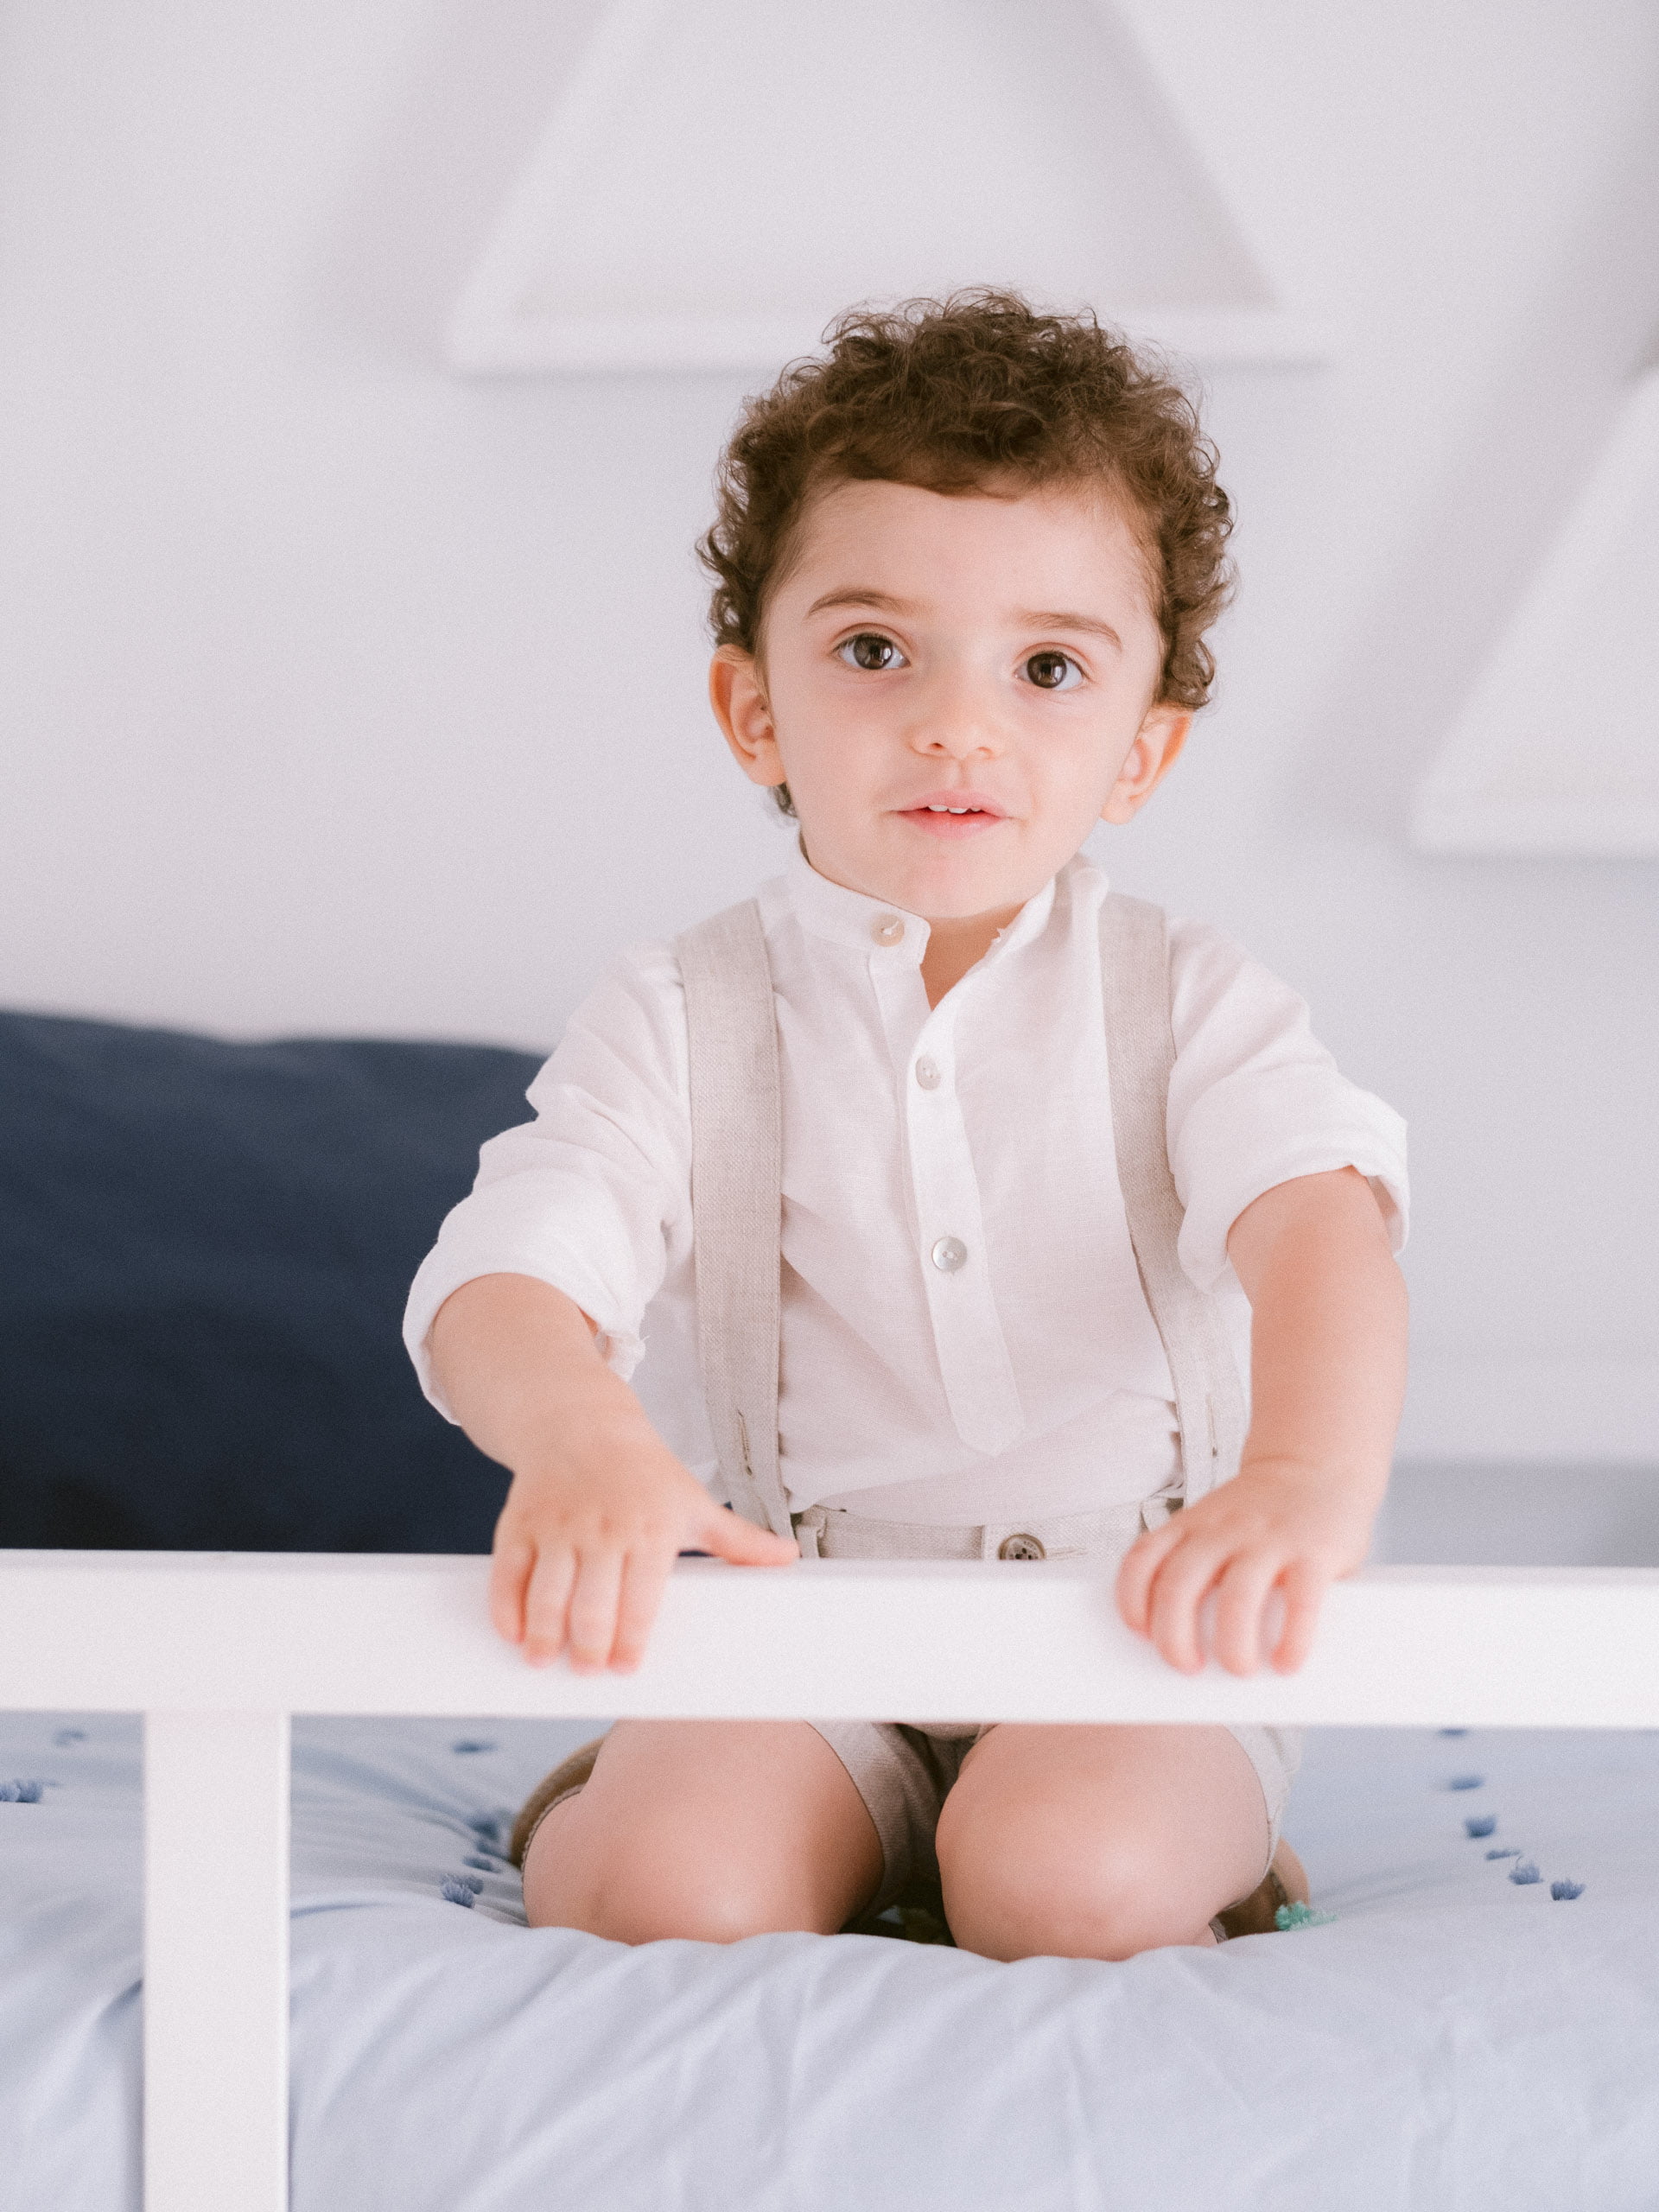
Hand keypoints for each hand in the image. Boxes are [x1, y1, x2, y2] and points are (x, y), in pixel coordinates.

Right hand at [488, 1421, 796, 1673]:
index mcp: (650, 1529)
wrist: (582, 1424)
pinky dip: (505, 1610)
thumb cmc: (645, 1475)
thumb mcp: (693, 1503)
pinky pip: (507, 1574)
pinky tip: (513, 1634)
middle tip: (588, 1670)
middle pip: (591, 1604)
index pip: (641, 1598)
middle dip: (588, 1646)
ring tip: (545, 1661)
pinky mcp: (520, 1523)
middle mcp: (602, 1527)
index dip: (631, 1639)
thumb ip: (737, 1540)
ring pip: (546, 1593)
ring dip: (544, 1635)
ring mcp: (557, 1525)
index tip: (626, 1669)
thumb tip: (789, 1560)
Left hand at [1114, 1458, 1379, 1675]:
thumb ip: (1199, 1563)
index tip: (1141, 1635)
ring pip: (1238, 1596)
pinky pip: (1301, 1602)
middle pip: (1181, 1585)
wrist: (1316, 1463)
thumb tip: (1188, 1641)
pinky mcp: (1314, 1552)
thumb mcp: (1215, 1522)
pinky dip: (1292, 1640)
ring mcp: (1270, 1539)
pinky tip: (1286, 1663)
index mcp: (1192, 1525)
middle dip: (1175, 1637)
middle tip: (1188, 1668)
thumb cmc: (1258, 1512)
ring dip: (1233, 1644)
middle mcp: (1224, 1530)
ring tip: (1239, 1669)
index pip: (1143, 1559)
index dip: (1132, 1600)